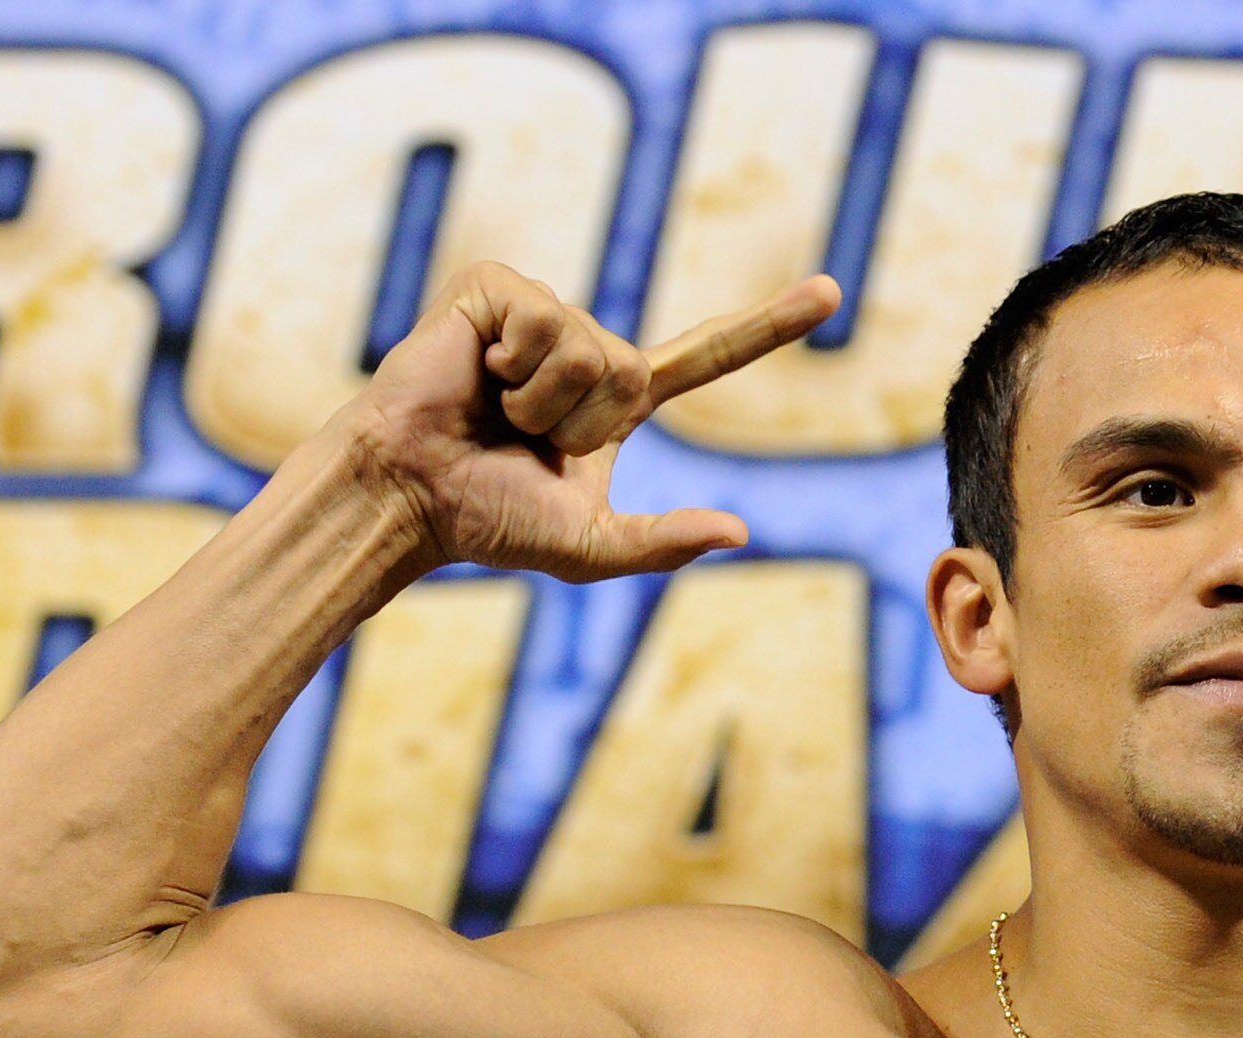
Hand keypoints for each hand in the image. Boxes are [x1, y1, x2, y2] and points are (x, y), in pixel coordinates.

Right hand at [339, 263, 843, 581]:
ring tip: (494, 409)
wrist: (411, 493)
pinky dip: (513, 365)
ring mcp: (543, 310)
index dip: (768, 326)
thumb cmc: (488, 520)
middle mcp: (587, 347)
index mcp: (617, 401)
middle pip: (636, 370)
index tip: (831, 293)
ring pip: (593, 349)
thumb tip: (740, 532)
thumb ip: (662, 544)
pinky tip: (475, 371)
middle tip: (523, 438)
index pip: (707, 357)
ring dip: (544, 399)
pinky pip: (545, 323)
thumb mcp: (590, 547)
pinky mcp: (497, 285)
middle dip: (582, 421)